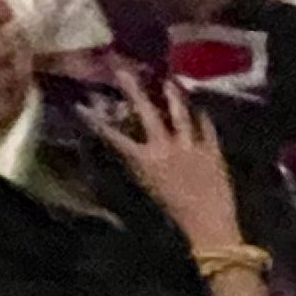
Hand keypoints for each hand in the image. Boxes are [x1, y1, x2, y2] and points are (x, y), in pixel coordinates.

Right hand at [99, 72, 241, 250]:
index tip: (82, 105)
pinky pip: (207, 128)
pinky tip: (202, 108)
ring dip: (173, 96)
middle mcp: (165, 148)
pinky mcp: (212, 150)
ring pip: (179, 114)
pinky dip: (204, 118)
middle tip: (123, 71)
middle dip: (133, 90)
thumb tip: (131, 145)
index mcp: (145, 160)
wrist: (208, 224)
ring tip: (168, 82)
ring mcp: (190, 146)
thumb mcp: (149, 186)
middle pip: (146, 113)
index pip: (115, 136)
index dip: (97, 121)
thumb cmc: (174, 210)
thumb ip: (140, 163)